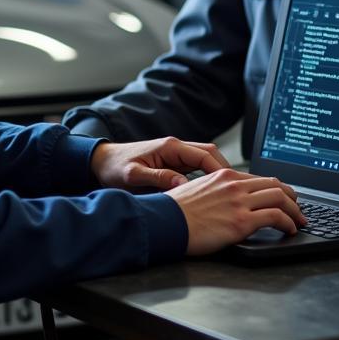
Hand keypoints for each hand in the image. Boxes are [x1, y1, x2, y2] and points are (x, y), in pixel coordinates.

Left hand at [91, 137, 230, 190]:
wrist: (102, 162)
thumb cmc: (115, 167)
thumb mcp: (134, 176)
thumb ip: (158, 178)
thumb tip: (182, 184)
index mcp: (170, 147)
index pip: (204, 155)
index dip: (220, 170)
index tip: (230, 184)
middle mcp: (175, 148)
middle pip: (210, 154)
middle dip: (225, 170)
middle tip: (237, 189)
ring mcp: (175, 155)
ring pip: (205, 161)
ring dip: (218, 174)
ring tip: (229, 192)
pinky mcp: (172, 163)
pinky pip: (196, 168)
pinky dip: (207, 177)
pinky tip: (212, 193)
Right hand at [165, 168, 306, 254]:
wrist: (165, 222)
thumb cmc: (175, 211)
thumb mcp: (197, 191)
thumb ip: (216, 191)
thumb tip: (227, 201)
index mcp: (224, 176)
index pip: (259, 178)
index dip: (277, 188)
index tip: (283, 198)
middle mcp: (234, 185)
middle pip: (275, 185)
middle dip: (291, 197)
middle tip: (297, 209)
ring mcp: (239, 202)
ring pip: (280, 198)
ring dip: (294, 211)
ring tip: (299, 221)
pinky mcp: (241, 222)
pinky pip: (276, 217)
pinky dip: (288, 223)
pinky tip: (289, 230)